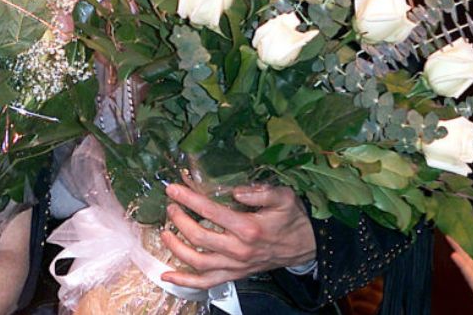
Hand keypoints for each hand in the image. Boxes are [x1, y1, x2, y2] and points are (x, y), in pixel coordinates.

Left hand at [159, 183, 315, 289]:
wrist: (307, 247)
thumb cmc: (292, 219)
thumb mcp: (284, 197)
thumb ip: (261, 191)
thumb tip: (235, 191)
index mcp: (249, 228)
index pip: (210, 211)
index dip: (188, 199)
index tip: (172, 189)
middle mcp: (239, 249)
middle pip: (199, 237)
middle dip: (179, 220)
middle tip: (170, 207)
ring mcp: (236, 265)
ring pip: (198, 262)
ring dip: (176, 248)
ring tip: (165, 232)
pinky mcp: (235, 274)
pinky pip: (207, 282)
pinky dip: (185, 281)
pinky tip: (167, 276)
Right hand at [448, 236, 472, 314]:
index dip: (469, 241)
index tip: (461, 230)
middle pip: (468, 255)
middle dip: (458, 244)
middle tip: (448, 230)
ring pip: (467, 263)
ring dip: (458, 252)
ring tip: (450, 239)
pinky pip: (470, 276)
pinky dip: (462, 266)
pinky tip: (455, 257)